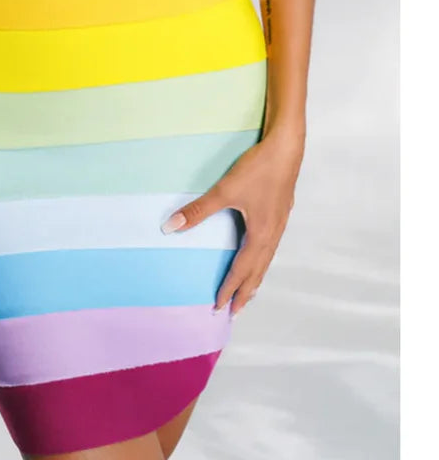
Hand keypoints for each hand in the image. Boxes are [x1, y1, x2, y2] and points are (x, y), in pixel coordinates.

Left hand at [161, 129, 303, 316]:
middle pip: (258, 271)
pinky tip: (258, 254)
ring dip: (255, 277)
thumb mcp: (225, 190)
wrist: (286, 148)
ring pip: (266, 260)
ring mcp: (279, 224)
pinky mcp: (280, 213)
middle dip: (245, 292)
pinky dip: (262, 260)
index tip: (219, 307)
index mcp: (261, 235)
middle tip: (234, 311)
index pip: (242, 270)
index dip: (229, 289)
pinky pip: (270, 247)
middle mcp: (273, 234)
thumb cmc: (259, 170)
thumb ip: (198, 210)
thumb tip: (171, 226)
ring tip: (247, 291)